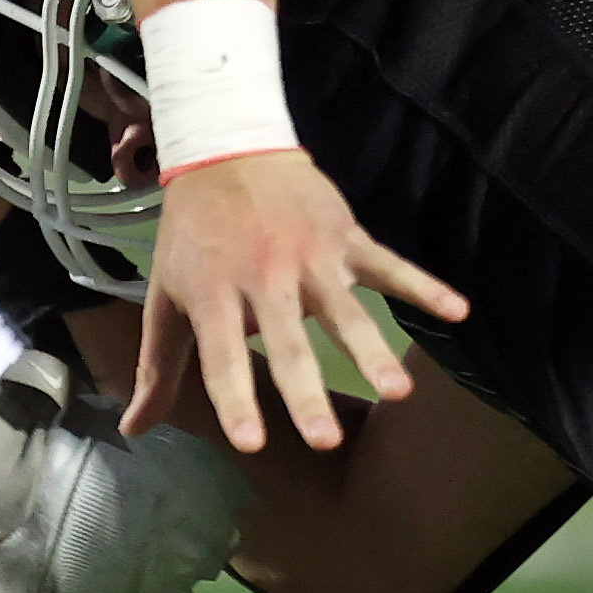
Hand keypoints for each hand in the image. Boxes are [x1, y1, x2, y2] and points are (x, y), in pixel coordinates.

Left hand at [129, 150, 464, 454]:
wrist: (228, 148)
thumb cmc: (193, 234)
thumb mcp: (165, 294)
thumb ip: (158, 366)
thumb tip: (134, 429)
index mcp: (214, 294)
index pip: (222, 357)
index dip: (235, 399)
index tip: (251, 443)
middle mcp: (263, 278)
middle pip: (288, 344)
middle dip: (306, 391)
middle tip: (326, 441)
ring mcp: (310, 256)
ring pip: (345, 311)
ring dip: (372, 351)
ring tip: (396, 393)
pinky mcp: (345, 235)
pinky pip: (389, 265)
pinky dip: (423, 286)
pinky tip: (457, 311)